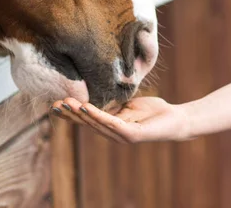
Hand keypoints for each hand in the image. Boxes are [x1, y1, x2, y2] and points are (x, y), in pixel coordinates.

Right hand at [50, 97, 191, 142]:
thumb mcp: (128, 105)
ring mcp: (122, 136)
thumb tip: (96, 94)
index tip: (55, 104)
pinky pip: (111, 123)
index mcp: (111, 126)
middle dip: (71, 114)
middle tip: (54, 104)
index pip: (87, 120)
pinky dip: (97, 115)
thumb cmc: (153, 111)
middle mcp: (114, 134)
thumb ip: (113, 104)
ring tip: (67, 103)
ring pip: (96, 124)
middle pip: (87, 123)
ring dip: (80, 114)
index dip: (71, 114)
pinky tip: (87, 107)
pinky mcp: (133, 135)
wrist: (176, 118)